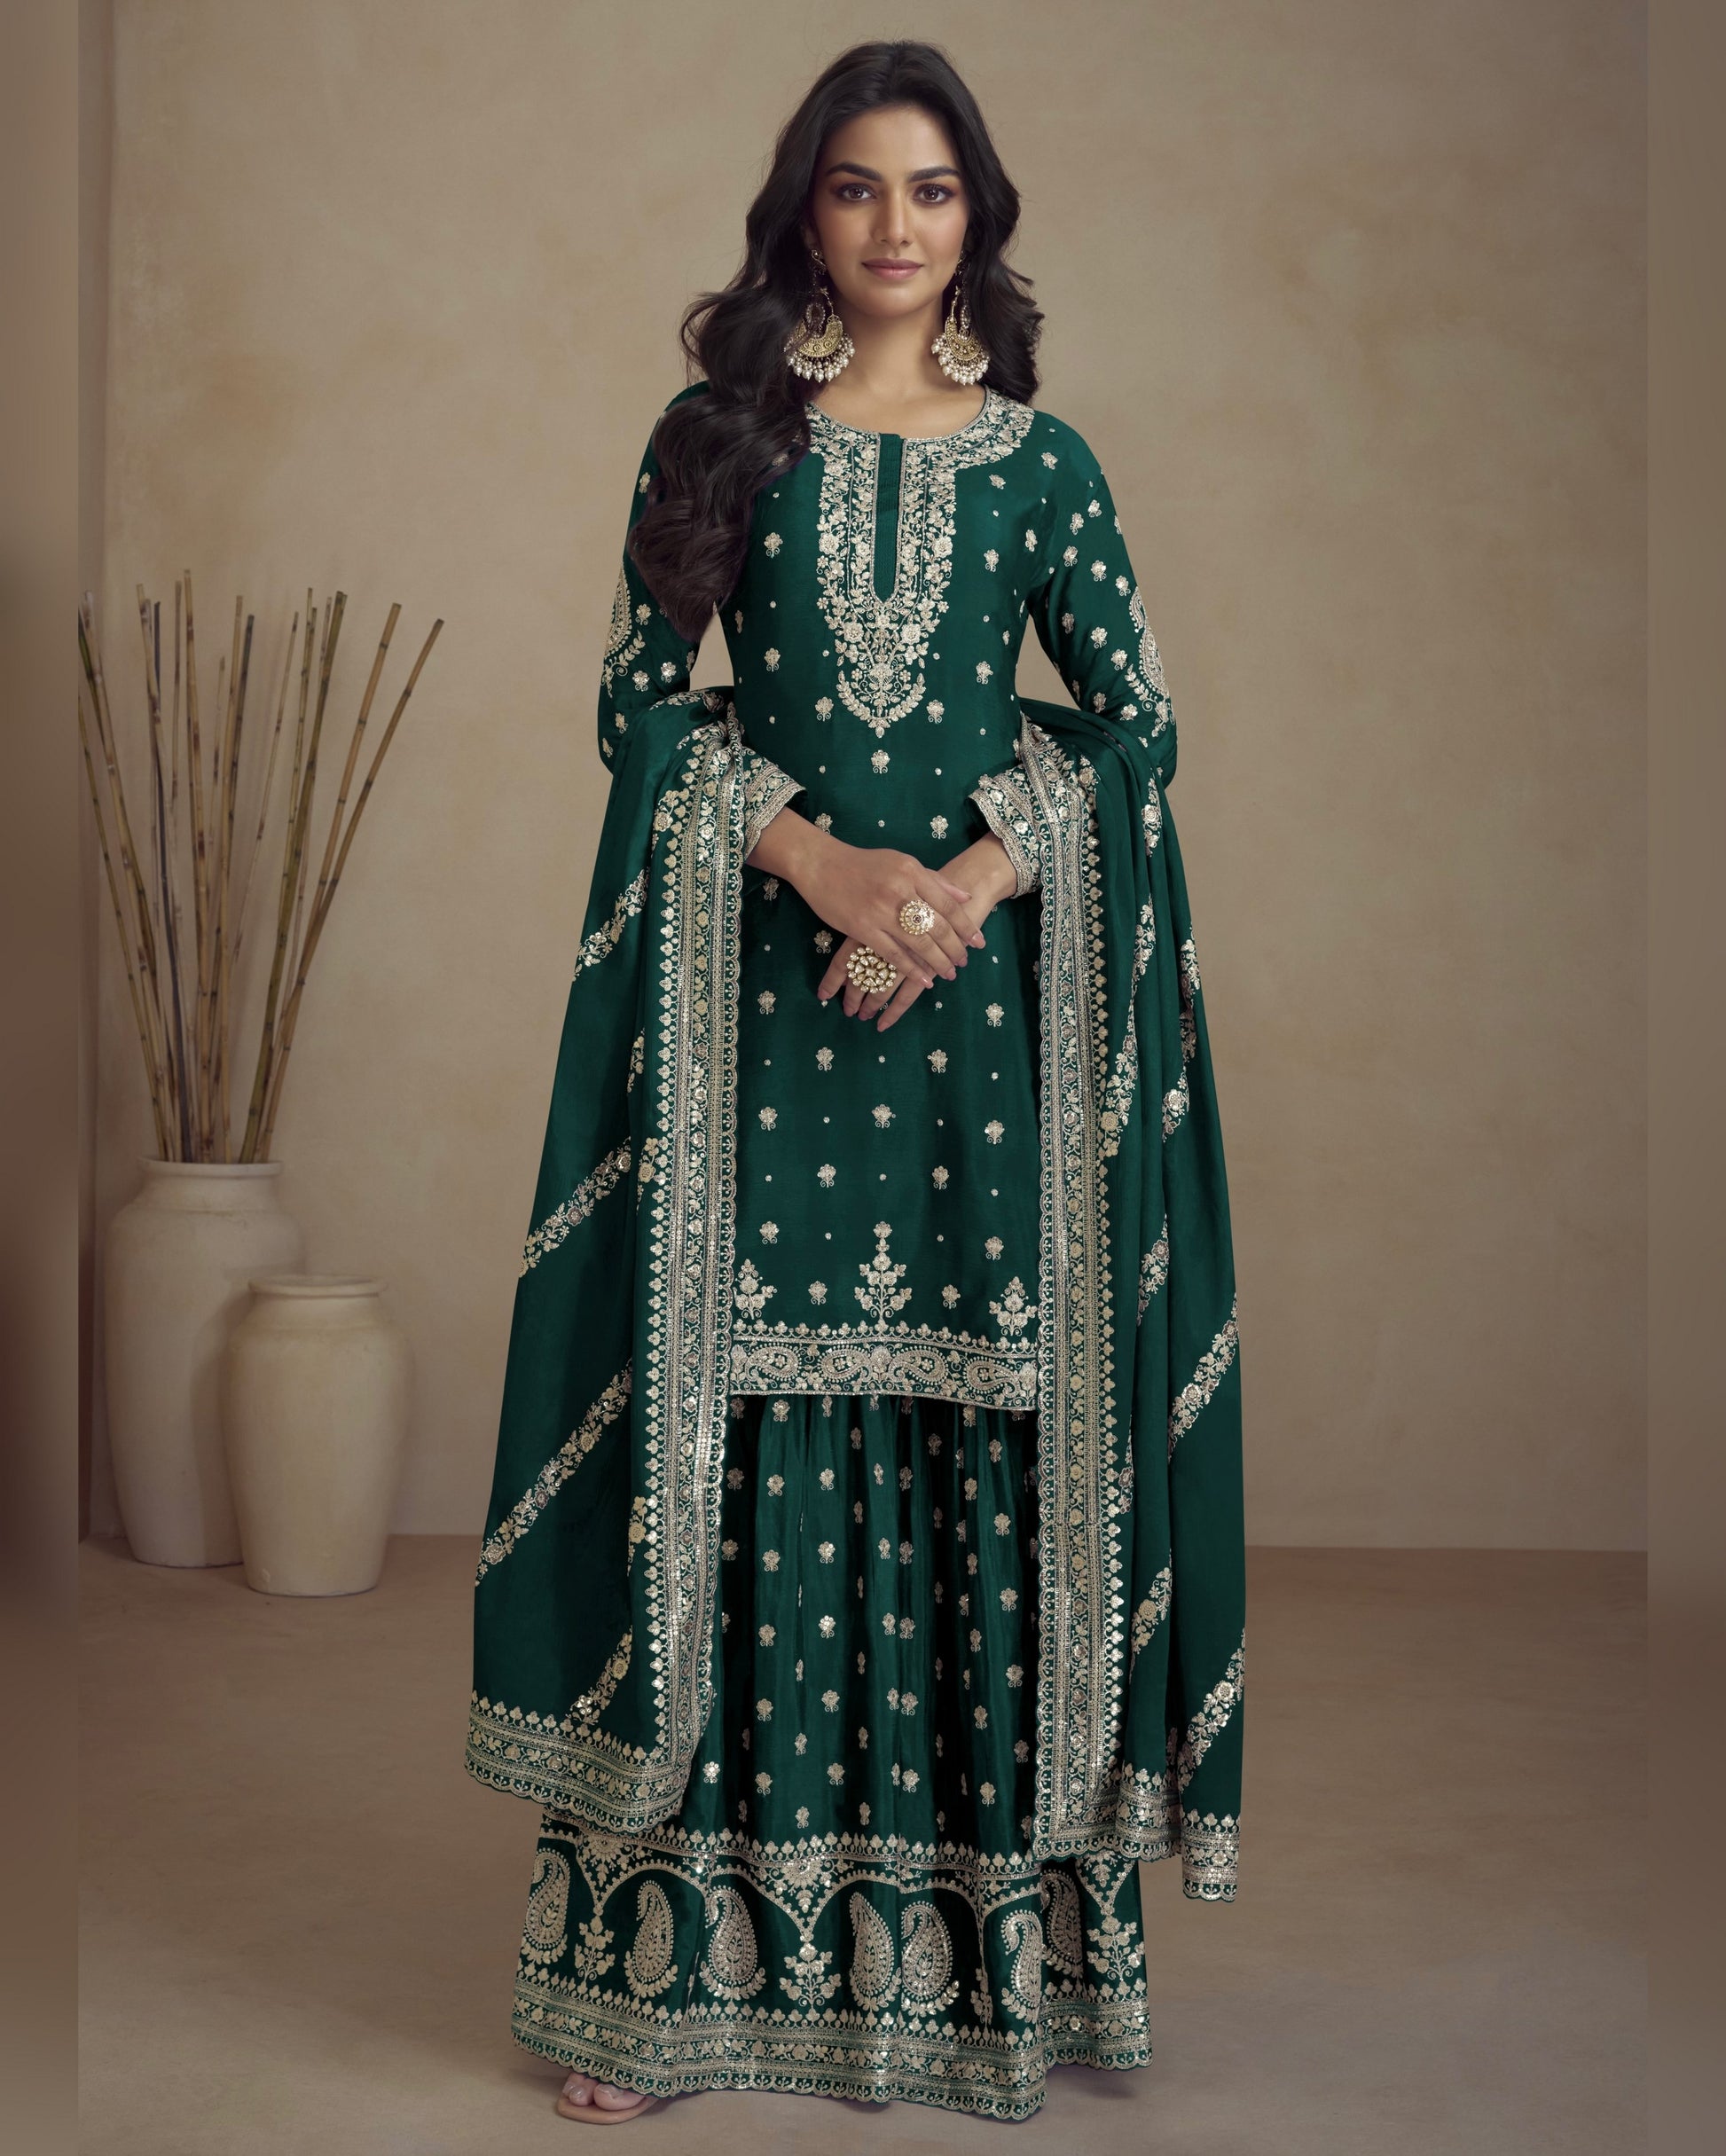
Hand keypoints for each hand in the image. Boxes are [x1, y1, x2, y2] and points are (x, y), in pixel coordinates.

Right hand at [824, 833, 1017, 1030]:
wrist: (821, 864)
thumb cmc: (864, 864)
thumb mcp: (901, 862)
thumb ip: (933, 880)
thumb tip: (964, 896)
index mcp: (912, 872)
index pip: (948, 904)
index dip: (966, 926)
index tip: (978, 942)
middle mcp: (900, 891)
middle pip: (937, 926)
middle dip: (955, 948)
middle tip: (964, 961)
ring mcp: (880, 911)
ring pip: (919, 943)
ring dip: (938, 962)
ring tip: (949, 973)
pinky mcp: (862, 928)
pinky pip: (893, 954)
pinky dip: (911, 969)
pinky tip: (924, 979)